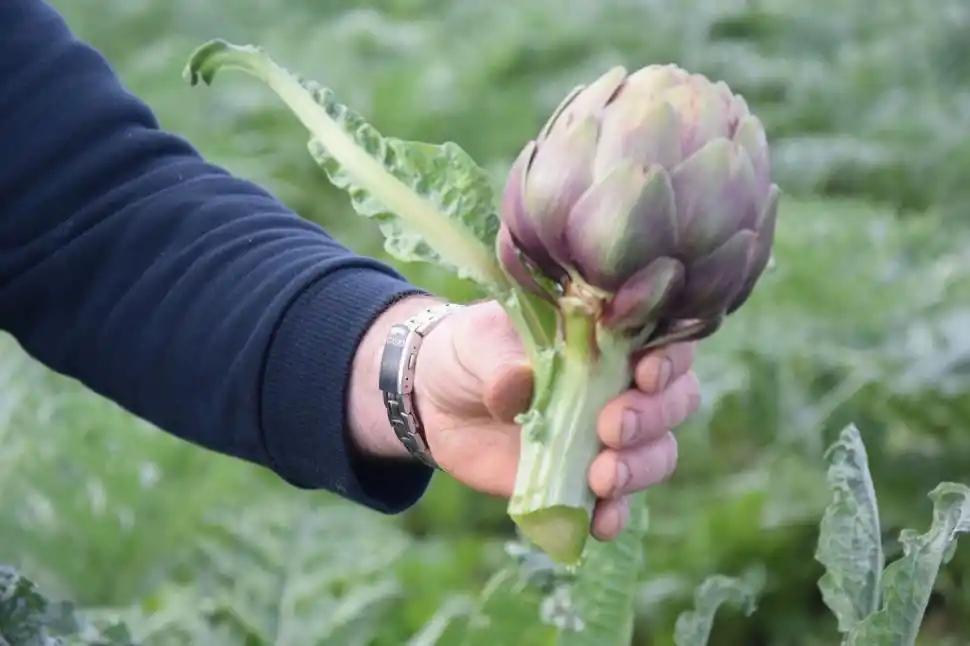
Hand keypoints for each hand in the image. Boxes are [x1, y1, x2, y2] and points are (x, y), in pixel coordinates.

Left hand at [348, 297, 700, 541]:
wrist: (435, 399)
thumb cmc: (469, 351)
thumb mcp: (479, 342)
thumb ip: (503, 361)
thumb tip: (519, 386)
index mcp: (608, 335)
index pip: (665, 340)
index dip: (670, 358)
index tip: (644, 373)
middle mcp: (622, 384)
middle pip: (675, 400)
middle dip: (653, 417)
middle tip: (611, 427)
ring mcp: (607, 436)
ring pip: (658, 453)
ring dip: (640, 468)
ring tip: (603, 477)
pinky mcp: (584, 480)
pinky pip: (617, 503)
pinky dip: (614, 514)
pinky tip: (600, 522)